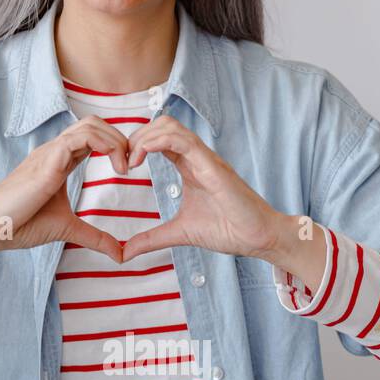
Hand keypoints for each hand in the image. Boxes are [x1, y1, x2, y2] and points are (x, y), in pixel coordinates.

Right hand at [0, 117, 131, 271]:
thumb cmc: (20, 225)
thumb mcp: (67, 229)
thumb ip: (94, 238)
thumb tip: (120, 254)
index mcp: (59, 161)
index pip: (93, 137)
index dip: (116, 146)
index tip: (129, 170)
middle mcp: (54, 151)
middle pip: (94, 123)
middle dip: (121, 138)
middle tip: (132, 165)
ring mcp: (50, 152)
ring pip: (90, 124)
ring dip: (117, 140)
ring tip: (126, 168)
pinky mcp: (48, 160)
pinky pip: (82, 137)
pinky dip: (106, 145)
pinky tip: (117, 168)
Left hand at [120, 116, 324, 287]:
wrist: (257, 237)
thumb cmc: (228, 230)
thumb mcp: (179, 233)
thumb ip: (151, 239)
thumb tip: (124, 254)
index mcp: (188, 166)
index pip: (158, 139)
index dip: (135, 146)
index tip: (122, 167)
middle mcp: (196, 157)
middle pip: (160, 125)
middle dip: (135, 137)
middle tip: (122, 162)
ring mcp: (205, 158)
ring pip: (169, 126)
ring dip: (143, 137)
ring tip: (131, 160)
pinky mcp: (212, 165)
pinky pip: (183, 140)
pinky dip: (158, 141)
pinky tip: (142, 157)